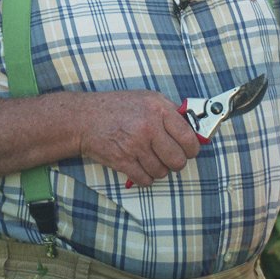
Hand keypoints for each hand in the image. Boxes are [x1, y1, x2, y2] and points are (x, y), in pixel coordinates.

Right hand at [75, 90, 200, 186]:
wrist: (86, 117)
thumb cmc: (118, 107)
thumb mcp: (147, 98)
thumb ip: (170, 112)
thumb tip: (193, 129)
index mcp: (158, 108)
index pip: (188, 137)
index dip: (192, 149)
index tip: (189, 151)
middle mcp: (148, 126)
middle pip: (178, 159)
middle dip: (176, 162)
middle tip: (169, 157)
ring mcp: (135, 145)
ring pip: (162, 172)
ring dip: (158, 169)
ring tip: (150, 158)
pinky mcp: (123, 160)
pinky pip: (145, 180)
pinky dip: (145, 177)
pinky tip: (140, 166)